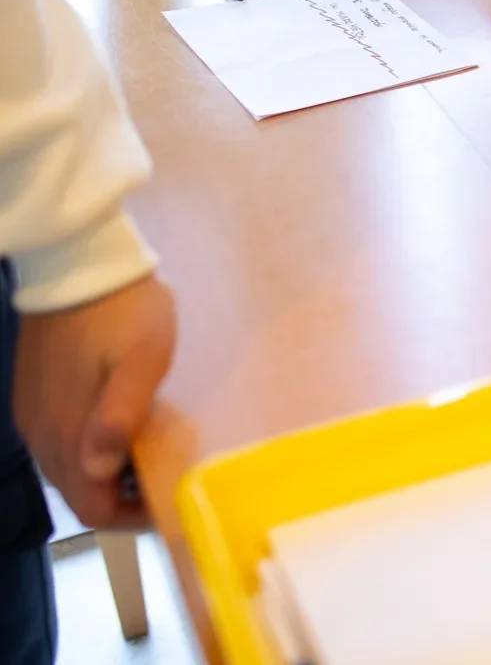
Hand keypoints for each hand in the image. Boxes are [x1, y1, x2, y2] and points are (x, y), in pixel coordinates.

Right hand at [14, 275, 177, 528]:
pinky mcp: (34, 396)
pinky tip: (121, 430)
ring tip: (149, 455)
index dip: (129, 518)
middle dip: (120, 499)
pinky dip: (89, 452)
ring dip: (105, 476)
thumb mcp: (143, 358)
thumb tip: (100, 466)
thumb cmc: (124, 309)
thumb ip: (121, 414)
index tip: (166, 505)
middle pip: (77, 494)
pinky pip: (59, 443)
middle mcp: (41, 432)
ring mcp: (33, 415)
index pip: (89, 508)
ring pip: (67, 470)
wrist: (79, 262)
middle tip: (164, 478)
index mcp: (66, 430)